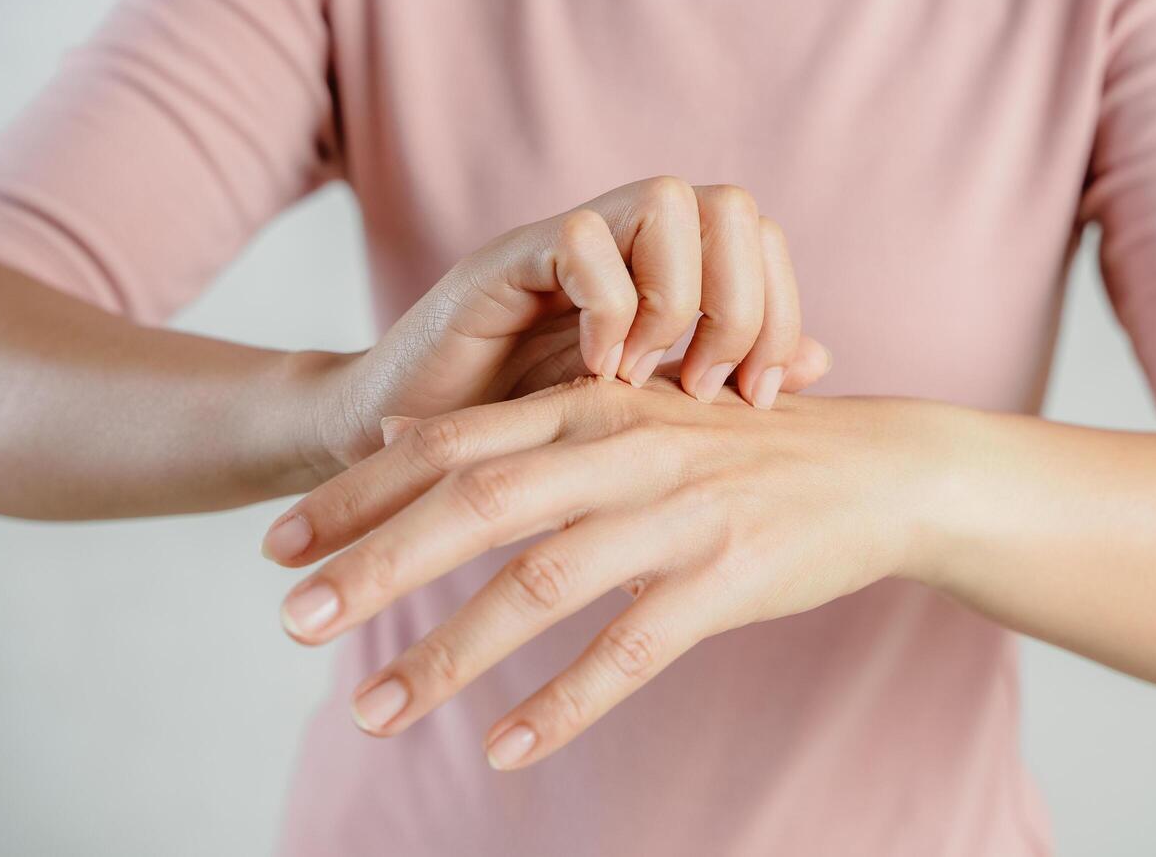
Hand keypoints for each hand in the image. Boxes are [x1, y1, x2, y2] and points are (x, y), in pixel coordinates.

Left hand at [266, 377, 952, 768]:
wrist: (875, 467)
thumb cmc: (734, 445)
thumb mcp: (625, 412)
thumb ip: (513, 428)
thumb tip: (398, 437)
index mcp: (589, 408)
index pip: (453, 445)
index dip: (360, 493)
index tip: (281, 545)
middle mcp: (623, 452)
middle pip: (477, 507)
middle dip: (377, 566)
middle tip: (295, 623)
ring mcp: (677, 516)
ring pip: (541, 586)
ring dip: (448, 652)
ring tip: (372, 707)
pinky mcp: (728, 579)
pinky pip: (631, 651)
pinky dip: (562, 703)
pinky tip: (504, 748)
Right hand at [307, 177, 830, 473]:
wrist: (407, 456)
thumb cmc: (530, 442)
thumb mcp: (647, 420)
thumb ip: (724, 382)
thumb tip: (821, 361)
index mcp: (664, 274)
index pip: (761, 239)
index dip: (781, 312)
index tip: (758, 398)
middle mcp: (622, 246)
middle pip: (730, 203)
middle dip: (739, 304)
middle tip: (707, 386)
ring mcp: (563, 247)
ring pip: (666, 201)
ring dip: (676, 298)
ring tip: (647, 378)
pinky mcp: (503, 263)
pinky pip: (582, 240)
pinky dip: (607, 307)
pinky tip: (595, 372)